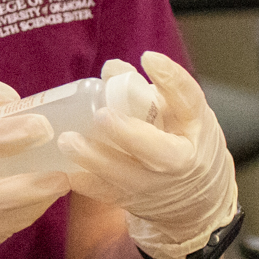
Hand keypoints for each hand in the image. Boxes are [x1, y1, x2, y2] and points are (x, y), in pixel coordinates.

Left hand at [56, 52, 239, 258]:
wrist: (196, 201)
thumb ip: (145, 89)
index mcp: (195, 128)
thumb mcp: (177, 113)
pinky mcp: (131, 200)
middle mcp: (180, 160)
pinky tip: (63, 169)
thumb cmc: (181, 140)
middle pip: (160, 152)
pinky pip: (105, 194)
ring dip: (95, 159)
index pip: (190, 101)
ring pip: (127, 176)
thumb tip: (112, 68)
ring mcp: (156, 185)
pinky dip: (84, 182)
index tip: (148, 58)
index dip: (171, 80)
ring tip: (67, 140)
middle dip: (130, 134)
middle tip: (101, 115)